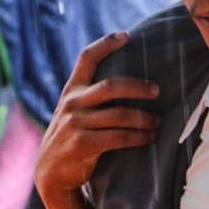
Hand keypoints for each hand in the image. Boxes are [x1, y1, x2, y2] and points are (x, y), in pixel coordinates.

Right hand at [34, 31, 159, 200]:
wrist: (51, 172)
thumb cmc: (74, 136)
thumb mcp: (75, 110)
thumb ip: (92, 95)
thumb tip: (132, 80)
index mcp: (72, 89)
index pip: (87, 58)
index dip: (106, 43)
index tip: (127, 35)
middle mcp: (72, 103)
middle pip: (111, 86)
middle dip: (138, 87)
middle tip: (157, 90)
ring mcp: (75, 123)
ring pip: (119, 115)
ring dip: (143, 119)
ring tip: (158, 122)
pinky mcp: (81, 144)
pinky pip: (117, 137)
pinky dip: (137, 137)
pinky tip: (148, 138)